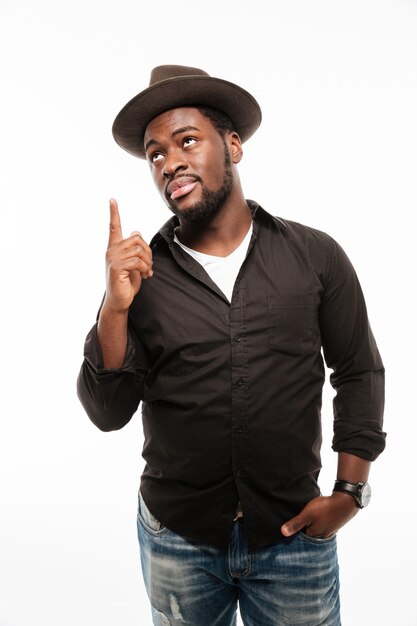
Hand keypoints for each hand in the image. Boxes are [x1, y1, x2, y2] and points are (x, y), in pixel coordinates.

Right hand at [103, 198, 152, 312]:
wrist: (120, 301)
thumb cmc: (127, 283)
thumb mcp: (134, 264)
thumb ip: (135, 249)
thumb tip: (136, 232)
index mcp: (115, 248)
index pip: (114, 227)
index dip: (114, 213)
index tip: (112, 200)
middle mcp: (111, 251)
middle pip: (136, 238)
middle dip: (148, 252)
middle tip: (149, 266)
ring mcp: (112, 258)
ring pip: (139, 250)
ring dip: (148, 262)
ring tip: (147, 272)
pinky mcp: (116, 267)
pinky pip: (137, 261)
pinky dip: (145, 269)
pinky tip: (144, 276)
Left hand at [281, 492, 358, 538]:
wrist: (345, 502)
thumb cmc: (325, 508)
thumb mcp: (307, 514)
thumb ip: (296, 523)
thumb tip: (283, 533)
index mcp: (314, 535)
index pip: (300, 538)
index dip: (293, 534)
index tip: (286, 532)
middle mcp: (322, 536)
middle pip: (308, 536)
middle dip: (302, 532)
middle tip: (294, 527)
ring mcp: (329, 531)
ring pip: (316, 531)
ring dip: (311, 528)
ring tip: (304, 524)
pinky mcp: (333, 524)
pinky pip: (322, 527)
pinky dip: (318, 524)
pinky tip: (316, 520)